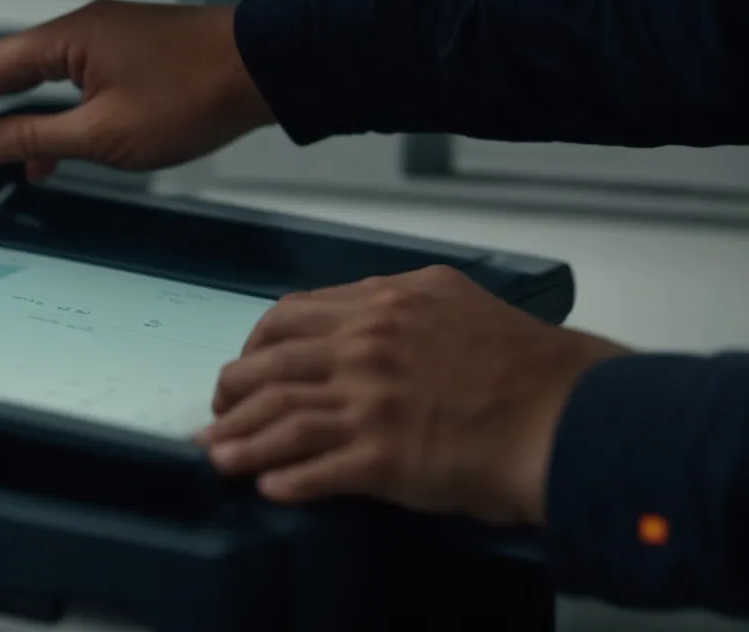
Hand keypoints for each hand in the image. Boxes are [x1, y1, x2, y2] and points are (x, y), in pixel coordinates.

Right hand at [0, 1, 273, 177]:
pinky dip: (50, 116)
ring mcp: (105, 40)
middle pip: (5, 71)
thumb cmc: (198, 90)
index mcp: (67, 38)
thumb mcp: (103, 134)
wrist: (266, 70)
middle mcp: (81, 30)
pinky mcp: (128, 55)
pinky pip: (70, 83)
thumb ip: (35, 139)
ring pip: (39, 80)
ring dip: (11, 118)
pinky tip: (50, 153)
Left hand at [200, 265, 628, 525]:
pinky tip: (267, 487)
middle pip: (267, 367)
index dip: (256, 346)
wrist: (573, 417)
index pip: (288, 318)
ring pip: (278, 417)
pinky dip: (282, 479)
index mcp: (382, 305)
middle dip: (232, 394)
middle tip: (219, 416)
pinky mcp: (382, 456)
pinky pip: (313, 469)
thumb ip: (398, 306)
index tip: (246, 365)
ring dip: (239, 441)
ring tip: (216, 458)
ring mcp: (370, 402)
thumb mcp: (455, 302)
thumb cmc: (530, 366)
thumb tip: (359, 318)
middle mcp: (366, 346)